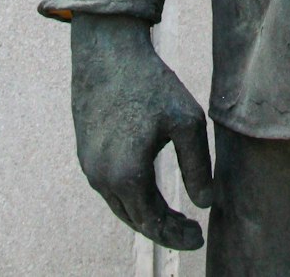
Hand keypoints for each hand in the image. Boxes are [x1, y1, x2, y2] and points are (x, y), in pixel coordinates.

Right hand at [70, 14, 212, 250]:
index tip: (199, 238)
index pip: (154, 223)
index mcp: (126, 176)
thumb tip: (204, 202)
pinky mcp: (85, 152)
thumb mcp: (185, 121)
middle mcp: (101, 178)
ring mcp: (89, 166)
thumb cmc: (149, 83)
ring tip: (170, 215)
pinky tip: (146, 188)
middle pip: (135, 219)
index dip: (177, 235)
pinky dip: (130, 196)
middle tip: (189, 230)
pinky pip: (109, 187)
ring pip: (120, 205)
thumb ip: (196, 166)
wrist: (106, 52)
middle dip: (162, 229)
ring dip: (145, 214)